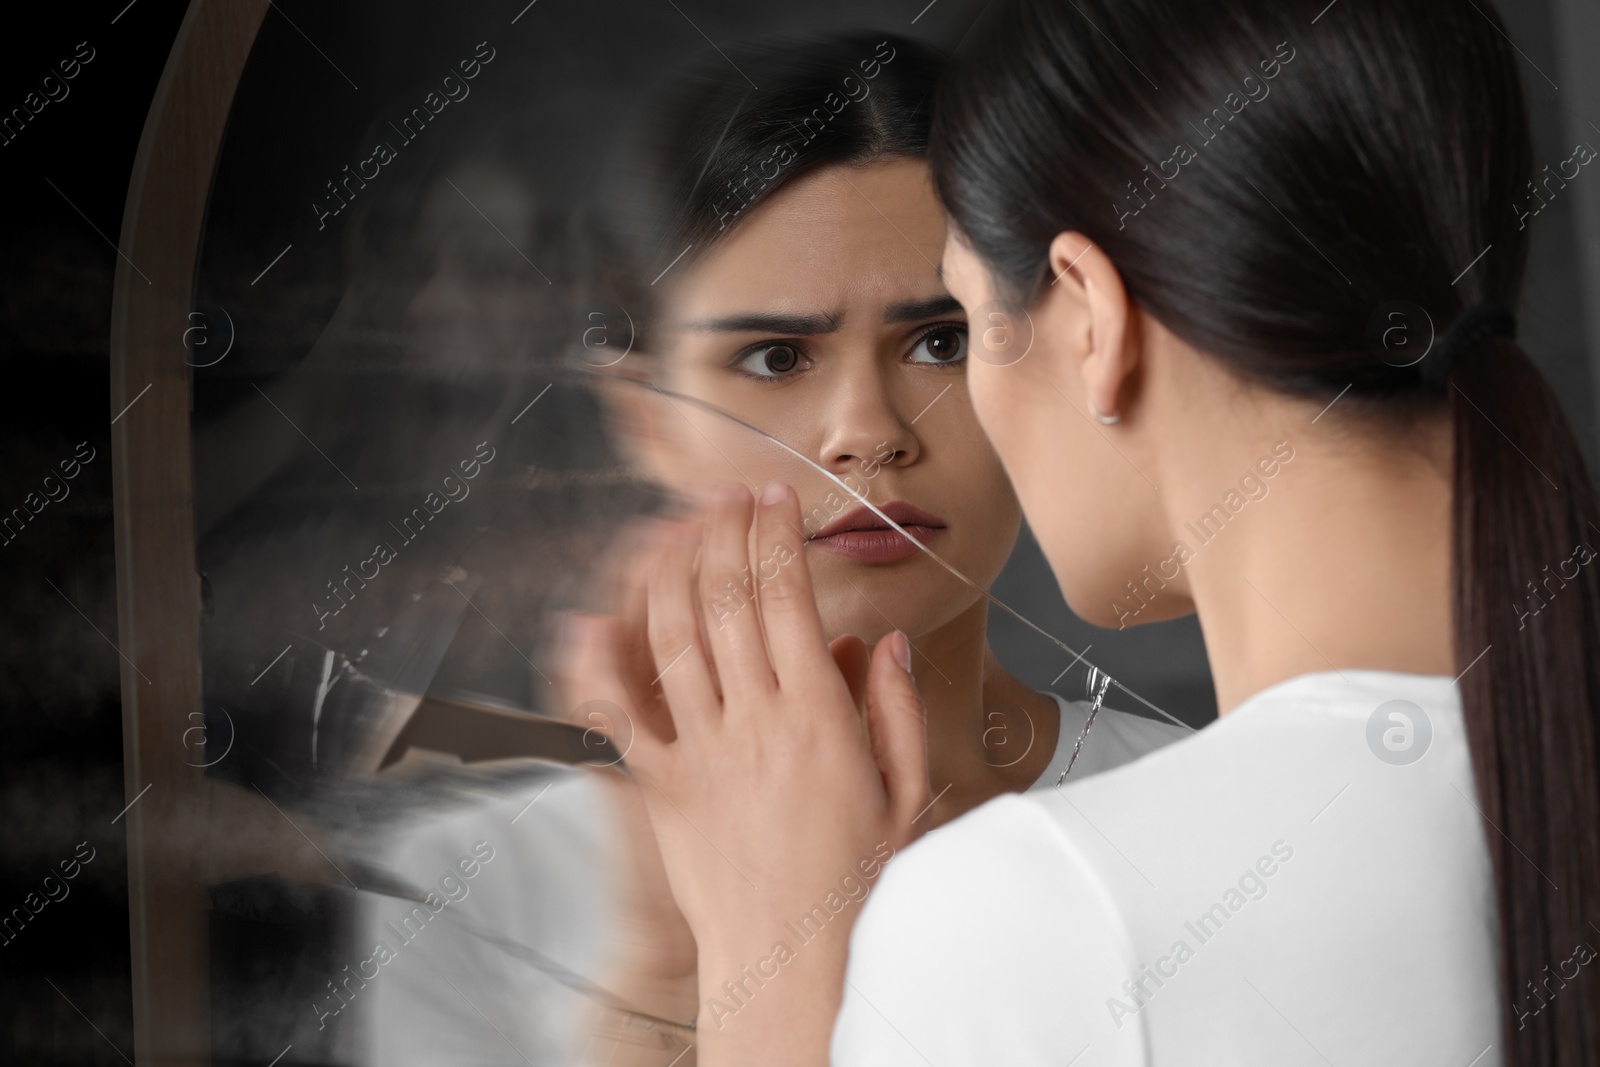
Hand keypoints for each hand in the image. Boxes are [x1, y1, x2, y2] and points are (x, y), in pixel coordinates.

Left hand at [564, 482, 930, 1066]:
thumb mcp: (906, 794)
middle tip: (726, 495)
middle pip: (725, 597)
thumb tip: (882, 641)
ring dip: (670, 567)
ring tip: (676, 526)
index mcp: (818, 716)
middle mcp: (753, 721)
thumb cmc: (856, 886)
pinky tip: (590, 618)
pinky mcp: (661, 785)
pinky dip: (598, 663)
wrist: (794, 964)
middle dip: (723, 529)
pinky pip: (618, 714)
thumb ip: (893, 710)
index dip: (775, 535)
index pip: (787, 596)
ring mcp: (700, 751)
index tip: (773, 499)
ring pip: (672, 634)